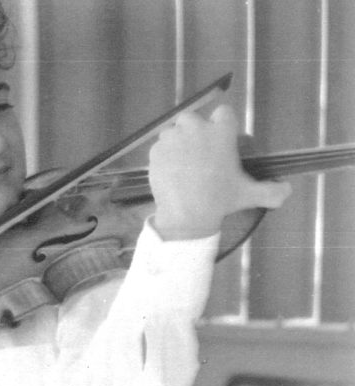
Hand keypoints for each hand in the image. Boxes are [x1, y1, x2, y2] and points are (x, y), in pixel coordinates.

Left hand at [149, 105, 291, 239]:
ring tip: (183, 165)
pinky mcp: (156, 150)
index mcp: (221, 132)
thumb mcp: (250, 195)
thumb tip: (287, 190)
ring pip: (173, 132)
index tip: (220, 139)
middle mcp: (196, 128)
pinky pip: (159, 148)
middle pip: (192, 119)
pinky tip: (171, 172)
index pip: (223, 112)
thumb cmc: (220, 201)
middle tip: (198, 154)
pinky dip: (163, 157)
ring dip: (177, 143)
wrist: (186, 214)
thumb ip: (272, 191)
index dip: (221, 124)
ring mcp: (173, 138)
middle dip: (193, 131)